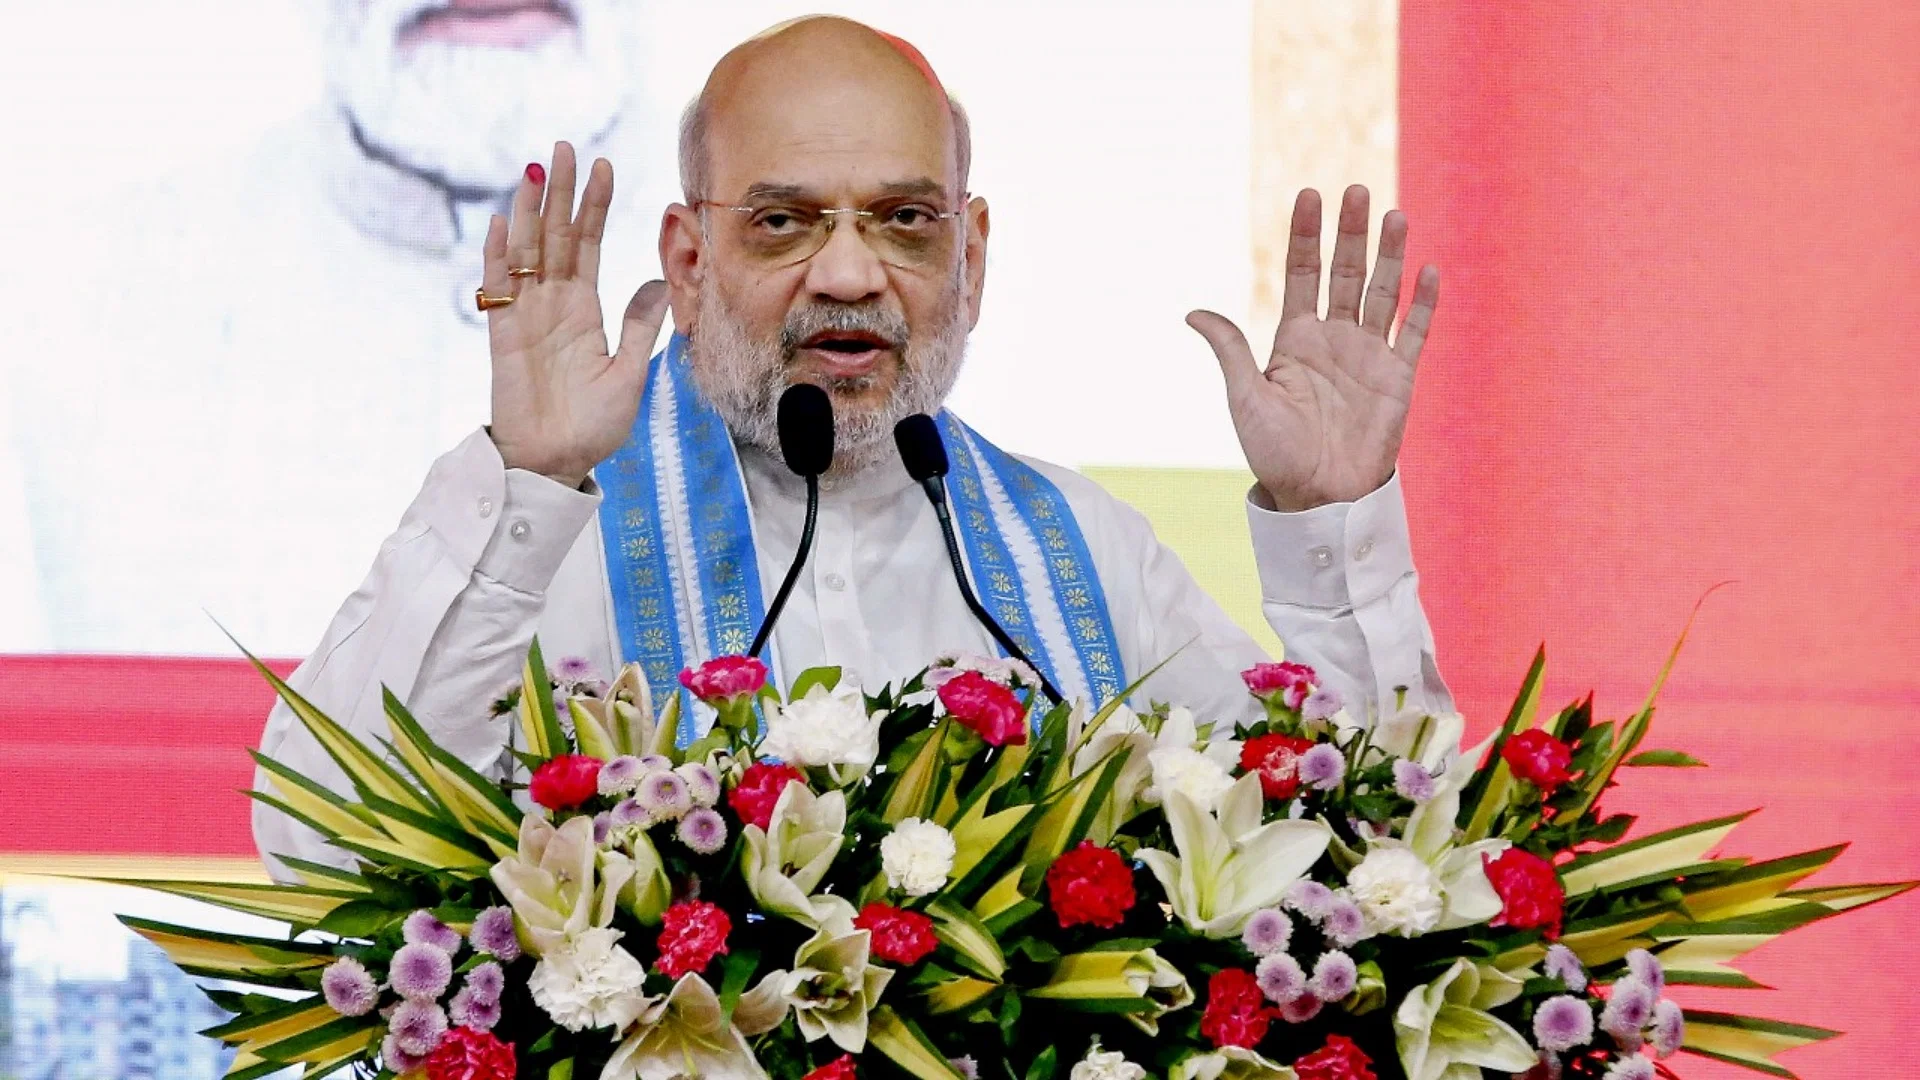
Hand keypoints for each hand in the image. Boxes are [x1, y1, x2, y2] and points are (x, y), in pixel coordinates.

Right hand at [484, 141, 670, 488]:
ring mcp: (526, 315)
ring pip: (528, 251)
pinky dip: (501, 254)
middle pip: (558, 236)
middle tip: (566, 146)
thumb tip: (659, 279)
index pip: (589, 245)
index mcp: (585, 310)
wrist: (555, 463)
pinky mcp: (503, 334)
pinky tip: (506, 220)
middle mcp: (554, 304)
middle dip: (563, 192)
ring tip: (537, 169)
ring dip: (532, 210)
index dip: (595, 207)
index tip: (605, 167)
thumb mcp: (628, 373)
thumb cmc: (593, 427)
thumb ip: (639, 326)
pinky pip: (500, 286)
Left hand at [1188, 185, 1437, 510]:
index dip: (1305, 237)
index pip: (1302, 274)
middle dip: (1349, 233)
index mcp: (1294, 339)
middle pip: (1345, 273)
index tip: (1308, 196)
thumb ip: (1231, 350)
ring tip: (1394, 215)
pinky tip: (1428, 270)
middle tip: (1354, 191)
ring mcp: (1368, 355)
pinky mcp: (1398, 378)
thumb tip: (1193, 313)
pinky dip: (1423, 303)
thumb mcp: (1245, 398)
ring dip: (1390, 255)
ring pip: (1383, 292)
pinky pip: (1413, 332)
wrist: (1319, 497)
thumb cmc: (1275, 453)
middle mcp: (1333, 339)